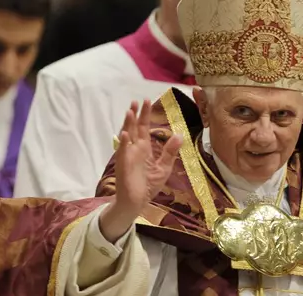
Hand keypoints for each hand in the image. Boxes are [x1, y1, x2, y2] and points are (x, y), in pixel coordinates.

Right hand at [100, 100, 182, 242]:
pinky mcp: (123, 165)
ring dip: (127, 124)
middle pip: (134, 128)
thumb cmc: (149, 185)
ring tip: (130, 111)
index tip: (147, 101)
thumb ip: (170, 151)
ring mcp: (128, 156)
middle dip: (136, 115)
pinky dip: (123, 142)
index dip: (145, 115)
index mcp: (144, 148)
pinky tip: (125, 133)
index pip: (144, 128)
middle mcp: (134, 149)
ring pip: (127, 136)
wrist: (138, 202)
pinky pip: (122, 152)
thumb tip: (179, 135)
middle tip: (137, 101)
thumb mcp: (164, 167)